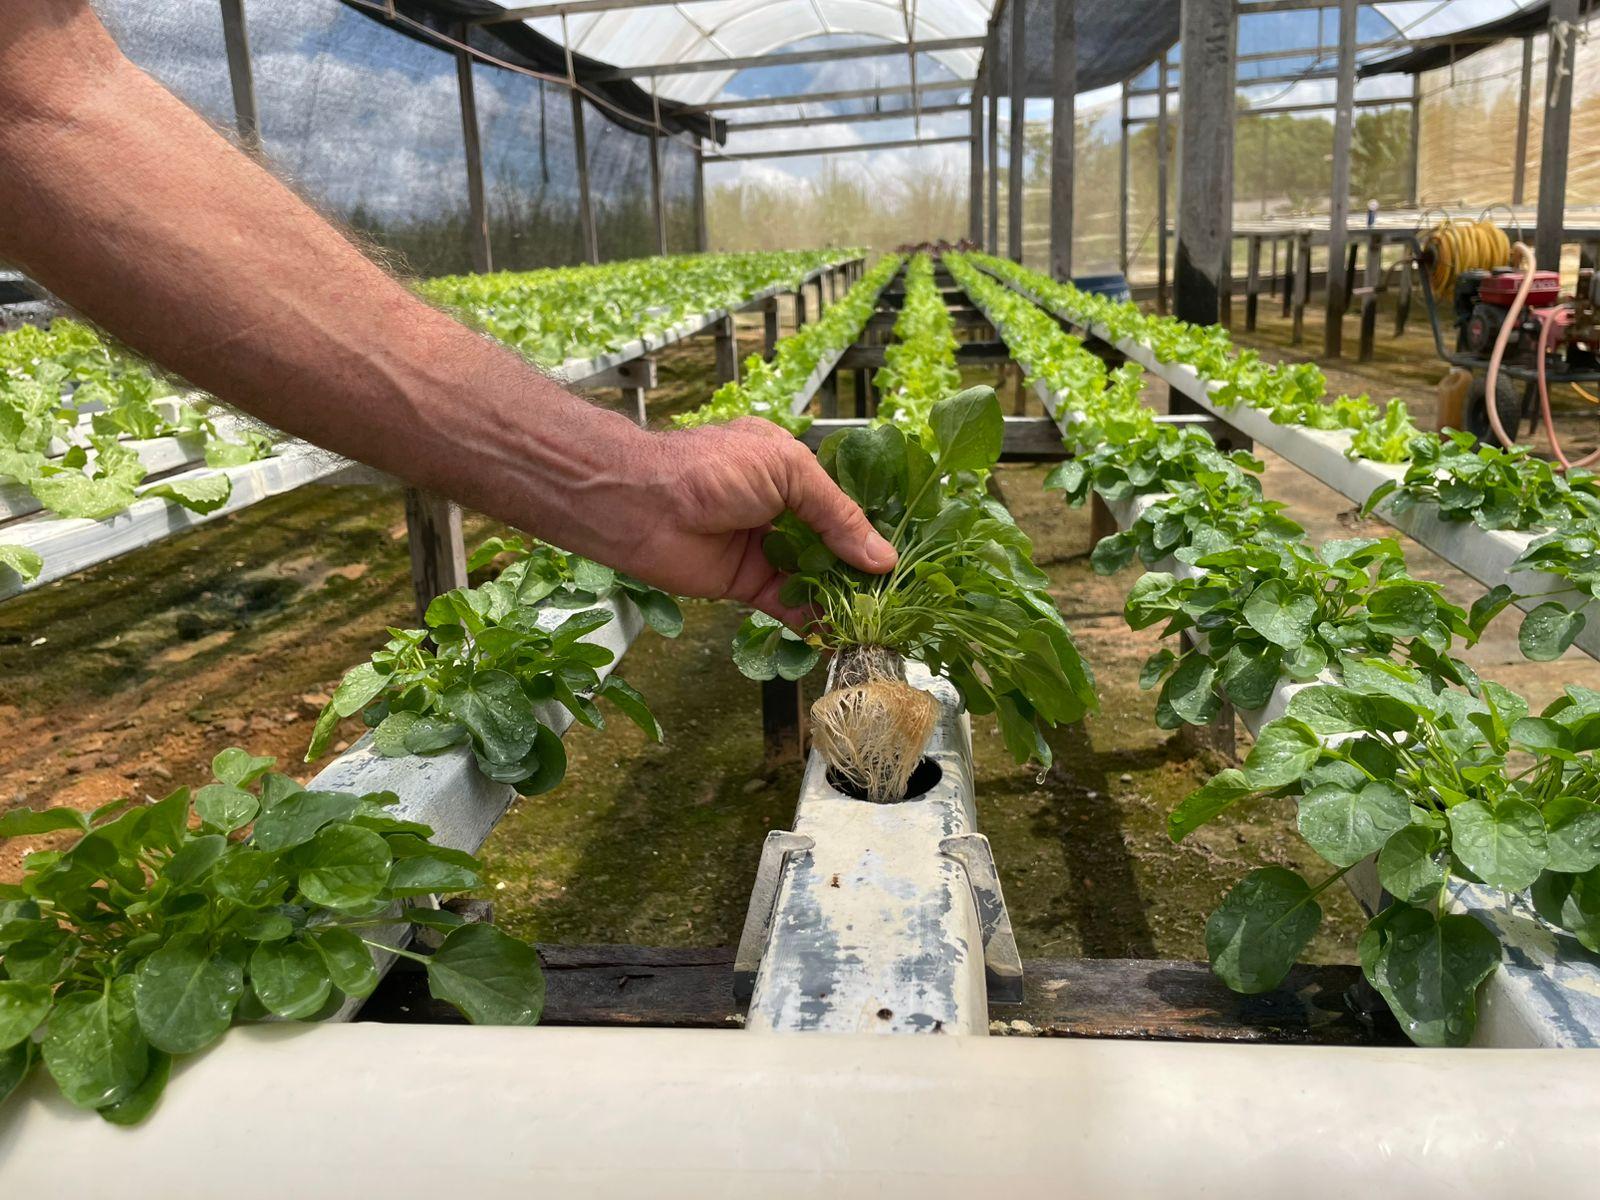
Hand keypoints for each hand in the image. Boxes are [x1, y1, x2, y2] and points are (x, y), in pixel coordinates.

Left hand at [611, 418, 896, 626]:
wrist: (640, 505)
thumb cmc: (710, 469)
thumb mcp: (788, 472)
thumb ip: (837, 516)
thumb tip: (881, 557)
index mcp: (788, 467)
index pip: (841, 501)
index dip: (871, 526)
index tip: (905, 552)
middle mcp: (778, 508)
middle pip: (831, 542)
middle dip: (861, 567)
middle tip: (898, 594)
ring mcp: (762, 547)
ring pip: (814, 576)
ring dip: (842, 596)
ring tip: (879, 617)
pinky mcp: (745, 584)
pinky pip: (787, 605)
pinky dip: (812, 620)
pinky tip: (841, 634)